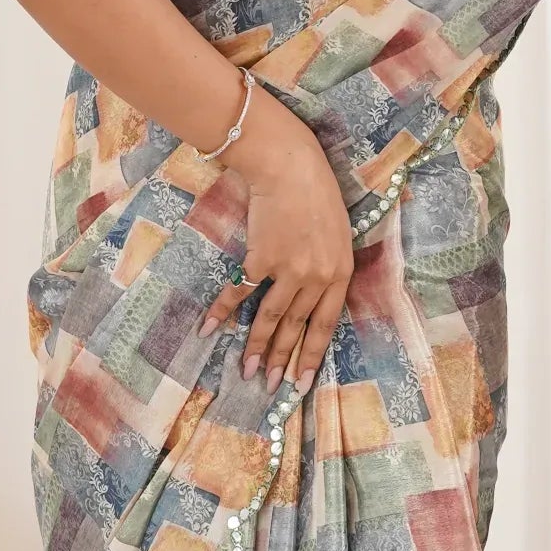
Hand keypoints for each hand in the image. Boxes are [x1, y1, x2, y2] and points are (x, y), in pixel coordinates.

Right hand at [201, 86, 354, 388]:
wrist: (289, 164)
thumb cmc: (316, 191)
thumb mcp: (337, 232)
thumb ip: (328, 266)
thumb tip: (312, 295)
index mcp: (340, 272)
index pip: (325, 326)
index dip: (311, 356)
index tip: (301, 383)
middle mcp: (317, 278)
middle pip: (296, 328)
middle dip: (282, 361)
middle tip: (271, 386)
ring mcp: (288, 270)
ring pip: (270, 319)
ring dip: (256, 349)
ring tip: (247, 372)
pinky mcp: (261, 259)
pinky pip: (240, 293)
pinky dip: (223, 312)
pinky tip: (210, 329)